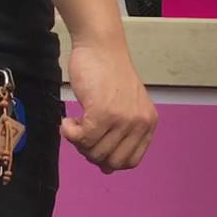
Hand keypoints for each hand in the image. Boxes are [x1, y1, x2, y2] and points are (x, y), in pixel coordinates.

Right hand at [63, 35, 157, 172]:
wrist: (101, 46)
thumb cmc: (108, 75)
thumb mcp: (123, 108)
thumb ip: (119, 137)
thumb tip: (108, 170)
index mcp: (148, 124)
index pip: (130, 161)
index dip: (108, 159)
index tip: (96, 144)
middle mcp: (139, 123)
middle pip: (110, 160)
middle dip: (90, 152)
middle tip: (82, 132)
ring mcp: (122, 118)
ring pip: (93, 151)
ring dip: (78, 141)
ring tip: (76, 123)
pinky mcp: (102, 112)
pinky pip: (81, 139)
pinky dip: (69, 133)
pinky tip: (68, 121)